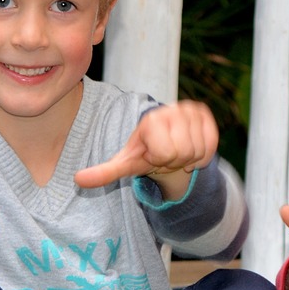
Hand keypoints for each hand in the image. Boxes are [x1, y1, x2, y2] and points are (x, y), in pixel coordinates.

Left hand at [75, 101, 217, 199]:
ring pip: (198, 150)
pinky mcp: (204, 113)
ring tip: (177, 151)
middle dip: (176, 160)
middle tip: (166, 154)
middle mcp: (171, 109)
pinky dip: (203, 154)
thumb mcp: (125, 164)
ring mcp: (190, 109)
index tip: (153, 154)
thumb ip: (104, 172)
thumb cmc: (145, 154)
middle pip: (184, 152)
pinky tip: (190, 149)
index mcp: (150, 120)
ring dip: (189, 158)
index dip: (161, 160)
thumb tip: (78, 180)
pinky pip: (211, 145)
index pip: (166, 153)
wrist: (166, 145)